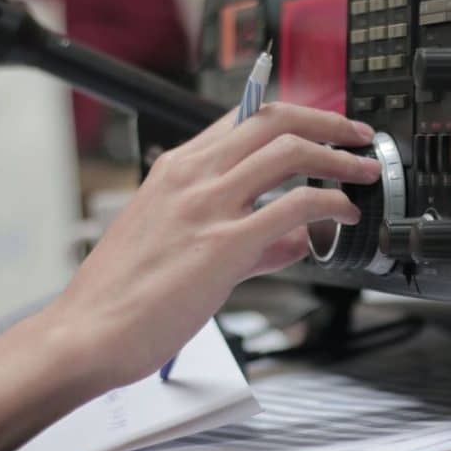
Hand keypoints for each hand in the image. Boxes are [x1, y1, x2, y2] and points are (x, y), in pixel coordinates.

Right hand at [45, 103, 379, 389]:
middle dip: (327, 122)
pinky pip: (293, 207)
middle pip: (273, 120)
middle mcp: (192, 177)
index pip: (244, 119)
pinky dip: (329, 204)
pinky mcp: (224, 245)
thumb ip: (244, 237)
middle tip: (358, 135)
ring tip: (363, 172)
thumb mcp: (181, 246)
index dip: (294, 118)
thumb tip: (292, 238)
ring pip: (289, 152)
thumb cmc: (124, 294)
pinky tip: (343, 216)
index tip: (324, 128)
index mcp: (176, 169)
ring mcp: (208, 207)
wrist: (87, 332)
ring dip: (338, 158)